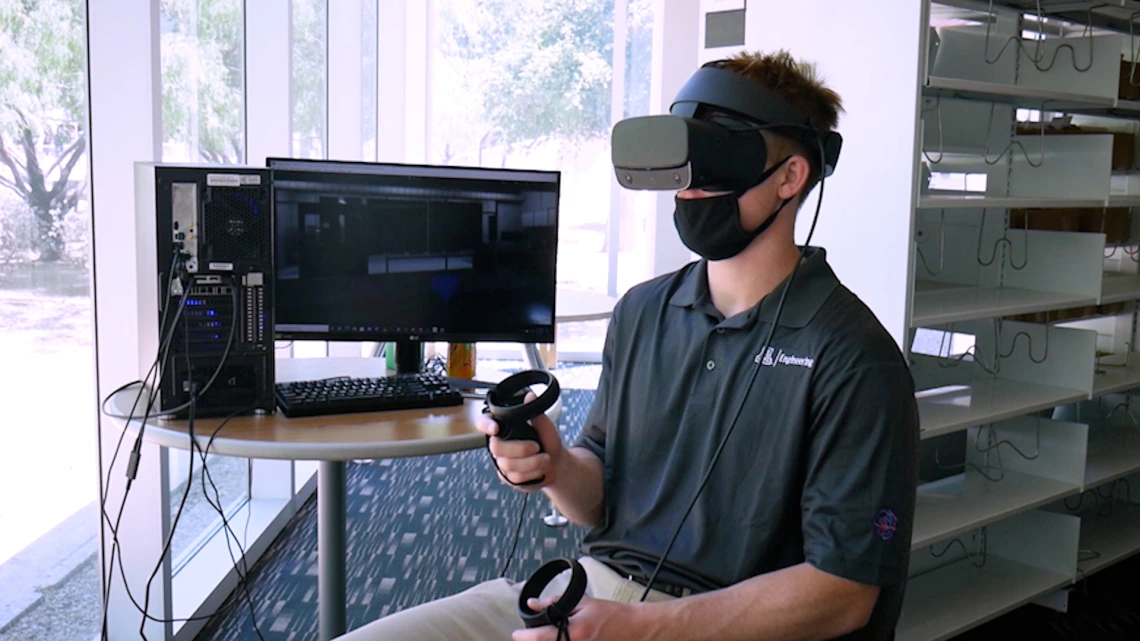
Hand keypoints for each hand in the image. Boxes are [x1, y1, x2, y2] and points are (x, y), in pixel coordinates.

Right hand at [475, 392, 563, 490]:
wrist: (557, 463)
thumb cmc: (547, 442)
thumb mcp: (544, 424)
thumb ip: (535, 411)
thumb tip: (530, 396)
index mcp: (504, 427)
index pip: (483, 423)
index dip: (485, 425)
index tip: (496, 428)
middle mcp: (499, 445)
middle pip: (496, 448)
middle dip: (520, 449)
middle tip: (537, 447)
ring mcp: (502, 462)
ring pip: (508, 465)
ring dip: (532, 462)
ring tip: (545, 459)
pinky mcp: (508, 477)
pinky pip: (515, 477)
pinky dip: (532, 473)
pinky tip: (540, 469)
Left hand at [512, 596, 649, 640]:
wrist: (633, 629)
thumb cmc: (610, 615)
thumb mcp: (582, 602)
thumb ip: (555, 603)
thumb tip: (532, 603)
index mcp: (575, 632)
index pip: (541, 637)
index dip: (524, 636)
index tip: (516, 633)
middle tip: (529, 635)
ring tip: (544, 636)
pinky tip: (558, 638)